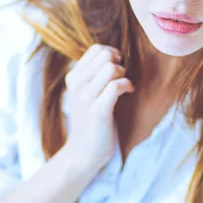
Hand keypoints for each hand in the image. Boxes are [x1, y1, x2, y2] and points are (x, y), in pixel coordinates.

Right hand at [64, 44, 134, 172]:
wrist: (83, 152)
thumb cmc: (90, 122)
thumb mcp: (86, 94)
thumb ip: (93, 75)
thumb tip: (113, 56)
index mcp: (73, 78)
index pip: (95, 49)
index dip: (112, 54)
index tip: (117, 68)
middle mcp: (77, 85)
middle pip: (104, 55)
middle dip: (119, 63)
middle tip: (121, 77)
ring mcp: (86, 98)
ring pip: (111, 68)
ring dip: (123, 75)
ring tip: (124, 86)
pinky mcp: (98, 110)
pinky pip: (116, 86)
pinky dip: (127, 86)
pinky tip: (129, 93)